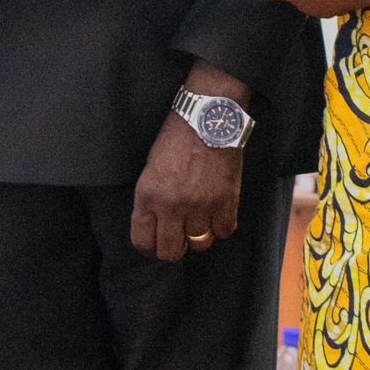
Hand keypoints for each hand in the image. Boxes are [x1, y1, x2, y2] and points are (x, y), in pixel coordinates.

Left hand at [131, 108, 243, 262]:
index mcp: (149, 194)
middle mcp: (173, 205)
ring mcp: (201, 205)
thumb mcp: (151, 167)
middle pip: (171, 252)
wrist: (208, 117)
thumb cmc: (176, 137)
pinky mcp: (226, 202)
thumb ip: (151, 198)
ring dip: (198, 237)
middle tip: (177, 239)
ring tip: (198, 223)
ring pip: (200, 244)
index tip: (154, 244)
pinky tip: (216, 215)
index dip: (148, 247)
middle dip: (173, 249)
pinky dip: (220, 227)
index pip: (143, 241)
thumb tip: (156, 225)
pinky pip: (224, 232)